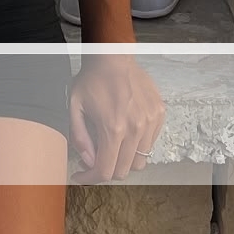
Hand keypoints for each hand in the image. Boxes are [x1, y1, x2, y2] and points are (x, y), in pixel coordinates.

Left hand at [67, 54, 164, 181]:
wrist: (113, 55)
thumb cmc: (92, 80)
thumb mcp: (74, 106)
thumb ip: (79, 138)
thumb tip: (88, 162)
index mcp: (113, 128)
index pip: (105, 171)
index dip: (90, 178)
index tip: (80, 176)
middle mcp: (135, 128)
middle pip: (123, 170)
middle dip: (106, 169)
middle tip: (94, 158)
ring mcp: (150, 121)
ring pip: (139, 161)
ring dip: (123, 159)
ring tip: (111, 144)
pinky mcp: (158, 114)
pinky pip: (150, 144)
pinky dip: (137, 145)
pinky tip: (126, 130)